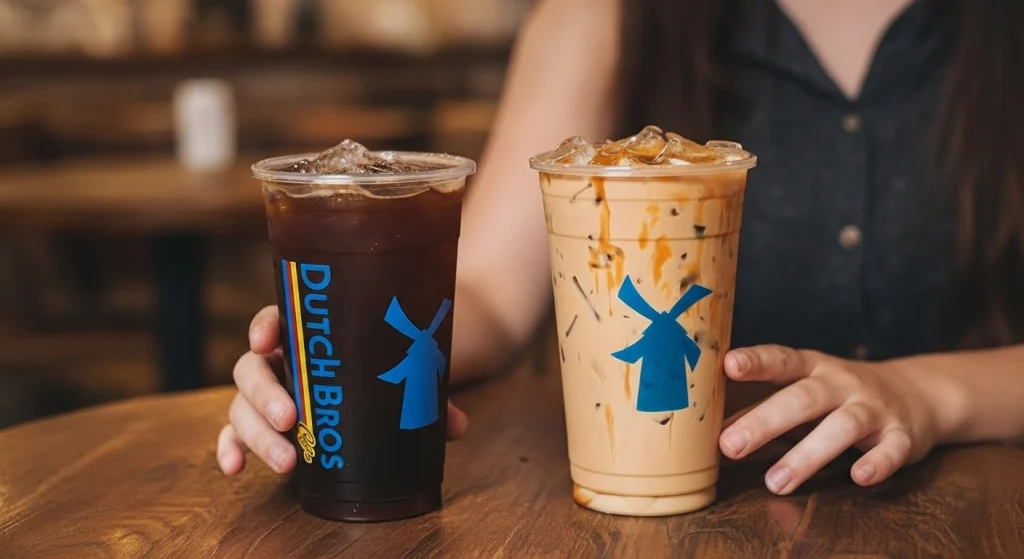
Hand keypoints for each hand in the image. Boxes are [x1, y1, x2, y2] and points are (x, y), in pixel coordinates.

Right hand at [217, 306, 469, 474]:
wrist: (385, 373)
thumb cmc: (392, 362)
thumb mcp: (410, 370)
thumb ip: (426, 393)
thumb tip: (455, 424)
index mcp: (309, 333)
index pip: (277, 318)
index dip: (266, 327)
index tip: (267, 341)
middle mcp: (282, 359)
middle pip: (252, 369)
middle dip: (265, 395)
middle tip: (290, 418)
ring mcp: (269, 392)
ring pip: (242, 406)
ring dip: (256, 433)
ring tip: (287, 459)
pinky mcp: (265, 424)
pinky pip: (237, 433)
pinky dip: (232, 448)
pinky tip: (235, 469)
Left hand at [719, 345, 940, 494]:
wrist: (917, 394)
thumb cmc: (839, 395)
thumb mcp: (801, 391)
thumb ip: (760, 408)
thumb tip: (712, 432)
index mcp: (811, 367)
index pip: (781, 360)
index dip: (756, 361)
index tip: (729, 364)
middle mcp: (842, 383)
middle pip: (803, 398)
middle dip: (765, 421)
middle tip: (731, 446)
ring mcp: (874, 407)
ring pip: (842, 427)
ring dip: (807, 455)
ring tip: (775, 482)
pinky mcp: (902, 435)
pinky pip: (891, 449)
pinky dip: (877, 463)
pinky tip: (858, 477)